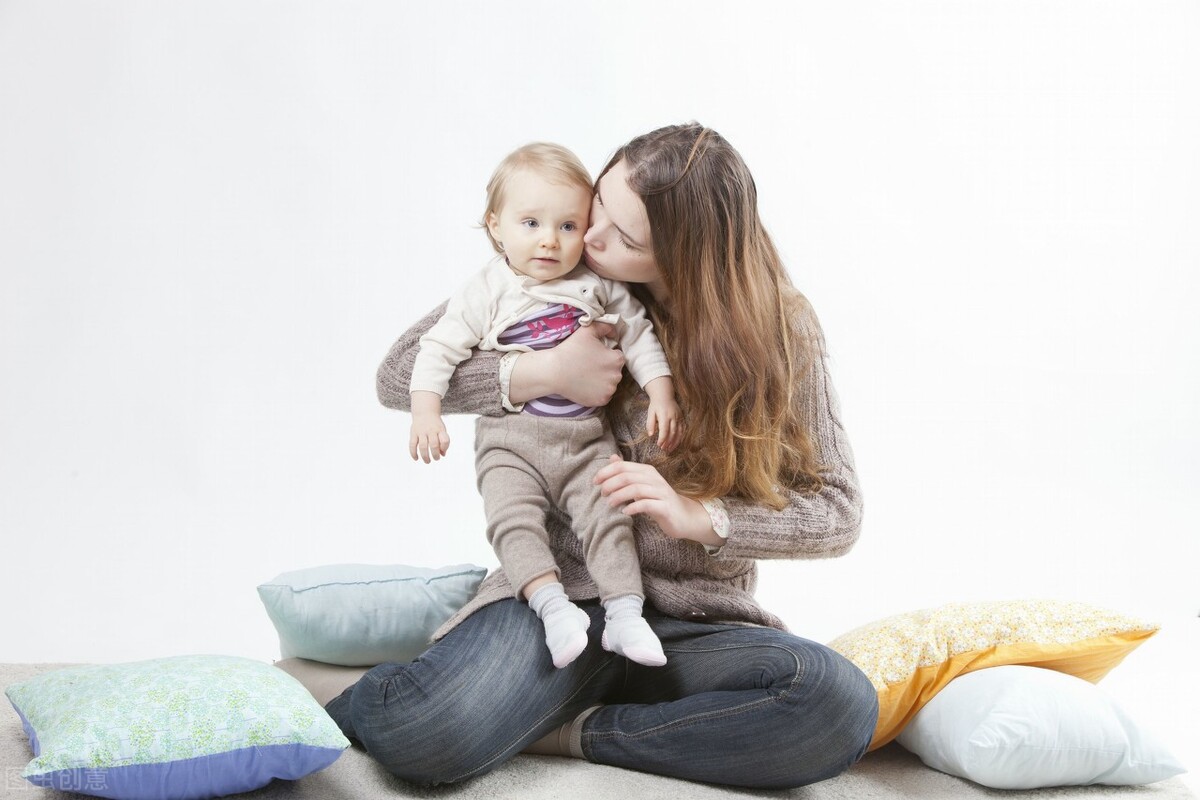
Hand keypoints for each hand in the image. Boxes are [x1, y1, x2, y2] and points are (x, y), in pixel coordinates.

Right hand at [409, 414, 449, 462]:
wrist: (425, 412)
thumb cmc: (435, 425)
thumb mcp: (442, 430)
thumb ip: (443, 442)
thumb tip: (443, 455)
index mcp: (440, 429)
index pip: (445, 440)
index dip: (445, 448)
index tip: (443, 452)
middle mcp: (431, 430)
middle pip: (434, 445)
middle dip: (435, 455)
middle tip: (436, 459)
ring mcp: (421, 431)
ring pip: (423, 446)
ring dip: (425, 456)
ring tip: (427, 461)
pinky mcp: (413, 433)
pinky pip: (412, 444)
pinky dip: (413, 453)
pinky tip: (416, 458)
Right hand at [511, 322, 623, 407]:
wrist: (554, 371)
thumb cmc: (571, 349)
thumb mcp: (588, 330)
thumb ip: (605, 326)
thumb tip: (614, 332)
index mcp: (617, 359)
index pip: (617, 357)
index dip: (605, 356)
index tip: (593, 356)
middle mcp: (617, 376)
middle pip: (614, 371)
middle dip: (605, 369)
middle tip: (588, 366)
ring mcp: (609, 390)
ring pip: (609, 384)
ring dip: (602, 381)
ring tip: (586, 376)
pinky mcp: (601, 401)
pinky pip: (603, 395)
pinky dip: (597, 392)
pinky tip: (586, 386)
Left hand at [594, 455, 721, 545]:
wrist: (684, 517)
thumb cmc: (659, 501)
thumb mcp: (643, 484)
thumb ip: (628, 472)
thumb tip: (612, 458)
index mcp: (647, 471)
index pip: (623, 466)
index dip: (606, 472)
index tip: (595, 482)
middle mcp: (655, 479)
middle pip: (627, 477)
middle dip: (610, 484)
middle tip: (601, 494)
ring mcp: (661, 493)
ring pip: (636, 489)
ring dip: (619, 496)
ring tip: (610, 503)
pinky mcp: (665, 508)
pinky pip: (647, 505)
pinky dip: (633, 507)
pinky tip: (625, 512)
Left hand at [643, 379, 681, 451]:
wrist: (664, 395)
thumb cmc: (656, 405)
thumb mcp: (650, 413)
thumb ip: (650, 423)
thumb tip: (650, 434)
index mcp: (664, 416)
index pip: (664, 430)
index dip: (662, 439)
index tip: (659, 445)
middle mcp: (673, 417)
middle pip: (672, 432)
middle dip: (668, 442)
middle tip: (663, 449)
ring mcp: (679, 417)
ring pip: (679, 432)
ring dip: (675, 442)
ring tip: (670, 449)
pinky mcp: (682, 418)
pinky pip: (683, 429)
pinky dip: (680, 437)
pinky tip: (676, 442)